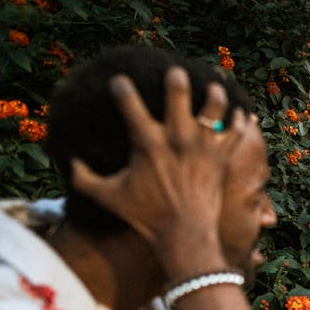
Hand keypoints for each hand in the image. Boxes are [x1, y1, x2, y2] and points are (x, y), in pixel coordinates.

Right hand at [68, 67, 245, 271]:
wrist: (185, 236)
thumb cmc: (146, 217)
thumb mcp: (108, 198)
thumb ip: (84, 179)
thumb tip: (69, 162)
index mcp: (147, 142)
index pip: (128, 102)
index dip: (121, 87)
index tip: (119, 81)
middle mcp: (177, 138)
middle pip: (178, 91)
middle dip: (175, 78)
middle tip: (174, 73)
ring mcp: (202, 145)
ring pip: (215, 105)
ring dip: (214, 92)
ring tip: (212, 87)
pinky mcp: (221, 157)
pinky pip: (236, 130)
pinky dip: (240, 120)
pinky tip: (238, 113)